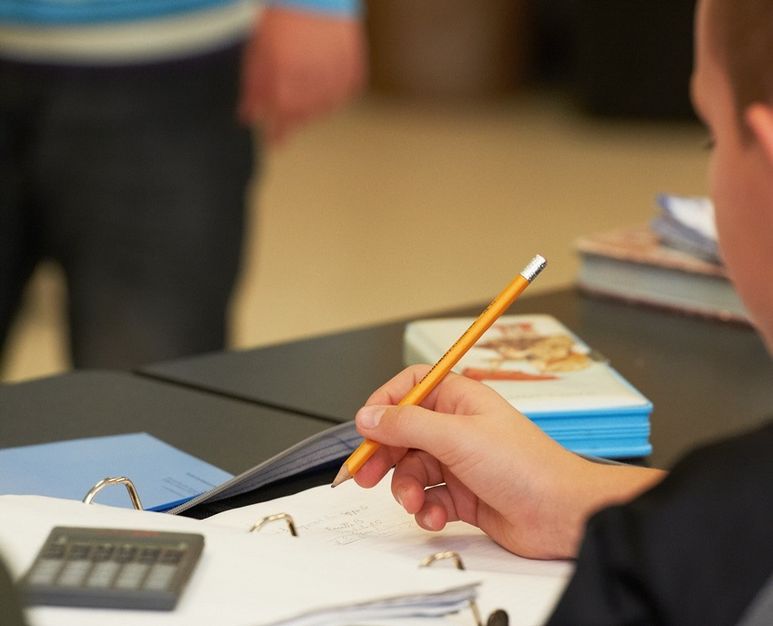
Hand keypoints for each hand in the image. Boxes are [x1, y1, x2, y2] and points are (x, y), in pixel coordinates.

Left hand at [238, 7, 366, 143]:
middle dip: (293, 117)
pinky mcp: (352, 77)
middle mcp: (311, 96)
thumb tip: (247, 117)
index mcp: (285, 94)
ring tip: (304, 85)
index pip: (280, 127)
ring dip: (312, 105)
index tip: (274, 144)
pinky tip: (323, 77)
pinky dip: (333, 91)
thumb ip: (253, 90)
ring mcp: (335, 87)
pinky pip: (341, 94)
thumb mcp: (258, 55)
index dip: (277, 136)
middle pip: (302, 118)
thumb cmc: (282, 21)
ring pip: (323, 109)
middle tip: (288, 109)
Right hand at [354, 365, 664, 558]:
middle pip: (403, 434)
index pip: (411, 388)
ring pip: (412, 471)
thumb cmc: (525, 466)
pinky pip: (429, 499)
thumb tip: (369, 416)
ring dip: (407, 489)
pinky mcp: (463, 496)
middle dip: (384, 455)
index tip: (366, 426)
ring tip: (415, 502)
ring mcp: (460, 463)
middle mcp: (458, 428)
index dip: (385, 404)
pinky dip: (426, 509)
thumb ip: (406, 425)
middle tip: (365, 474)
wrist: (562, 514)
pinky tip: (437, 516)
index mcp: (460, 400)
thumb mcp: (456, 437)